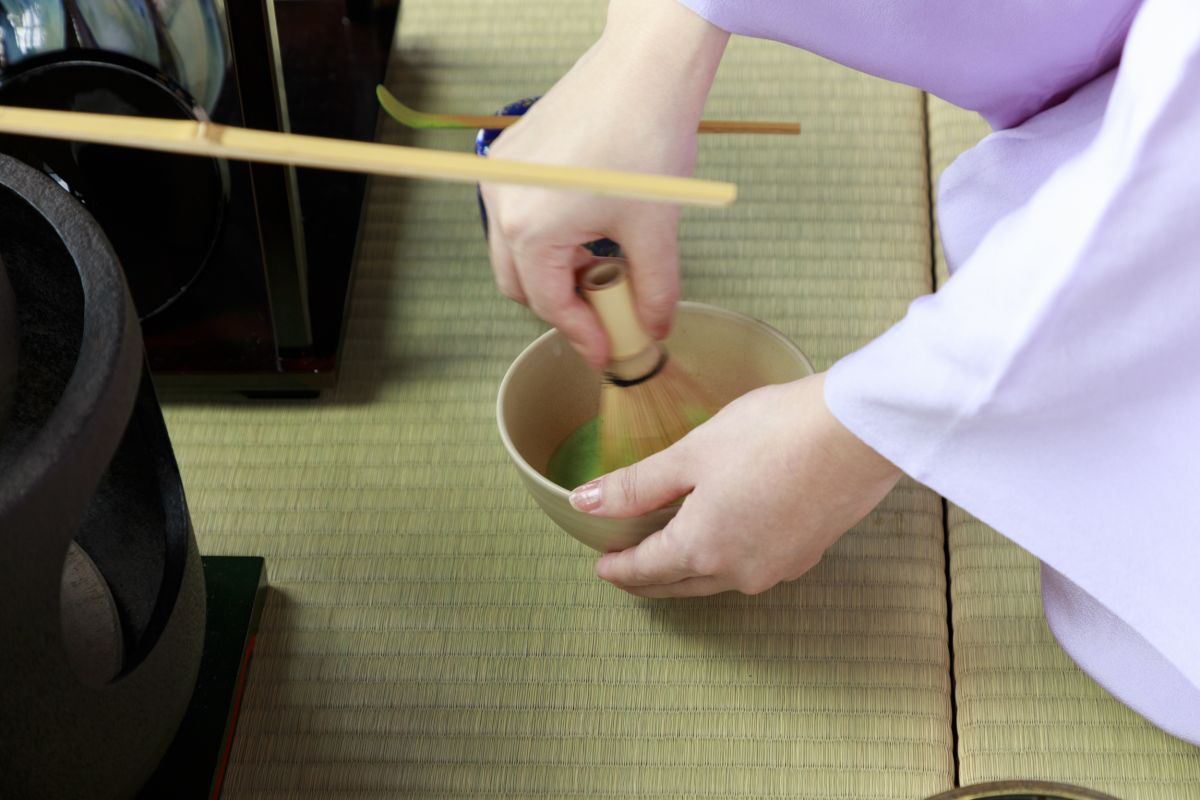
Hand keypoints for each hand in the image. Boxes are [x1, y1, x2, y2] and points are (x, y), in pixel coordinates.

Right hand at [479, 0, 728, 369]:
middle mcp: (502, 202)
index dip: (582, 333)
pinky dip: (550, 236)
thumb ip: (654, 288)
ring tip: (605, 264)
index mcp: (530, 228)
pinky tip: (592, 228)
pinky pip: (520, 216)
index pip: (549, 303)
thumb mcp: (656, 229)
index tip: (607, 350)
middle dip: (562, 304)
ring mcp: (502, 175)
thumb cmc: (647, 137)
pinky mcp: (512, 156)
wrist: (644, 67)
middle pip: (520, 283)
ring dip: (556, 270)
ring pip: (517, 251)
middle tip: (607, 309)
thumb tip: (654, 326)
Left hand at [568, 373, 902, 596]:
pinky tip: (727, 536)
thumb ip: (637, 485)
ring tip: (670, 548)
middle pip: (679, 583)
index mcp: (703, 549)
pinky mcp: (807, 553)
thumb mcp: (692, 454)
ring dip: (688, 569)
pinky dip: (727, 557)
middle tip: (626, 565)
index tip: (601, 565)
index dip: (618, 569)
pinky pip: (752, 565)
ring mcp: (777, 568)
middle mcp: (739, 572)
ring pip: (717, 578)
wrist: (856, 434)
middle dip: (648, 576)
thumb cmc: (772, 435)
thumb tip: (586, 503)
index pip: (645, 570)